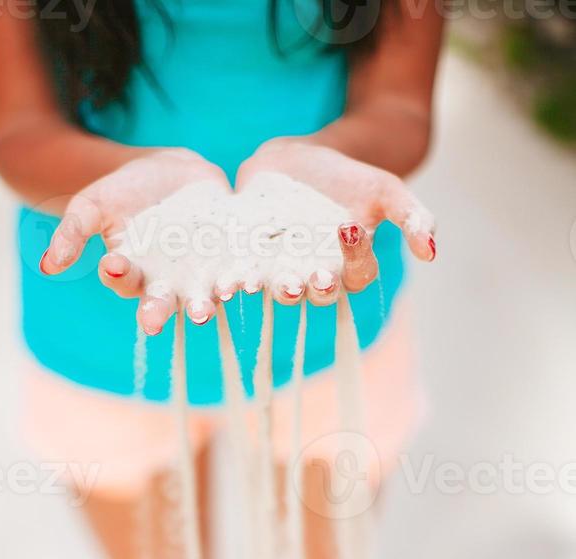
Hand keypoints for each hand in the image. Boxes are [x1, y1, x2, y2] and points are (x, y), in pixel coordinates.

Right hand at [39, 148, 230, 332]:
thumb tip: (46, 266)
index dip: (118, 276)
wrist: (168, 172)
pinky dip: (239, 276)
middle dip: (158, 311)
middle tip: (153, 320)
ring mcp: (200, 274)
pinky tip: (243, 278)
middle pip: (162, 303)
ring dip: (203, 304)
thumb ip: (72, 234)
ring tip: (201, 310)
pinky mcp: (229, 259)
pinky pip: (234, 271)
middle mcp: (167, 284)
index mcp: (132, 275)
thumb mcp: (91, 206)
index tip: (113, 265)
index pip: (122, 282)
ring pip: (201, 295)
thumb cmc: (122, 193)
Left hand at [236, 138, 435, 304]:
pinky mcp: (248, 263)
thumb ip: (413, 217)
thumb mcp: (385, 189)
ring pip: (279, 290)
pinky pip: (244, 276)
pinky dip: (236, 278)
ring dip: (276, 289)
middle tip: (313, 276)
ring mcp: (280, 273)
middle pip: (318, 293)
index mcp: (351, 267)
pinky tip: (229, 274)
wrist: (301, 161)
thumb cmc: (350, 179)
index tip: (351, 228)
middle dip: (316, 287)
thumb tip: (433, 252)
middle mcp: (316, 278)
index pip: (359, 273)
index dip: (356, 257)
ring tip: (272, 280)